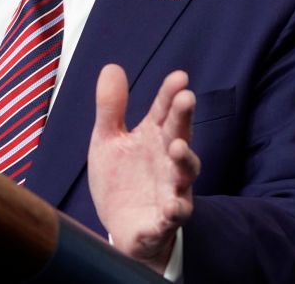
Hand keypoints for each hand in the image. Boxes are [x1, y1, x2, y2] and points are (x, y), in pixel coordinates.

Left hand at [88, 64, 200, 273]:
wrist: (122, 227)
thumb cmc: (121, 179)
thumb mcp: (108, 140)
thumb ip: (111, 108)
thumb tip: (112, 66)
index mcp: (153, 137)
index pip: (164, 110)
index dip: (171, 93)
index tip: (179, 77)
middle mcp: (167, 160)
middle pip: (180, 134)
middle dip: (183, 117)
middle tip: (186, 98)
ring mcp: (170, 190)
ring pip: (184, 174)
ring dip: (184, 160)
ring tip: (178, 148)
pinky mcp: (163, 221)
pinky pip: (173, 216)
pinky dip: (174, 211)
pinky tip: (171, 206)